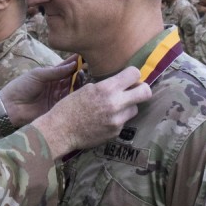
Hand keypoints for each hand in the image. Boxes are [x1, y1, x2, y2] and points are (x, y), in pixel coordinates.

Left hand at [0, 57, 82, 126]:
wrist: (11, 106)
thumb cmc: (21, 87)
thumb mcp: (38, 74)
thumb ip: (56, 71)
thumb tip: (73, 65)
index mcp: (50, 76)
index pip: (66, 67)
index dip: (75, 62)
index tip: (84, 56)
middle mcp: (56, 86)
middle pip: (72, 78)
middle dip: (79, 72)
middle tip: (86, 67)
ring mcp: (58, 97)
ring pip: (73, 89)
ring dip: (79, 83)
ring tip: (82, 76)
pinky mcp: (58, 108)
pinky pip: (69, 102)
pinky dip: (76, 96)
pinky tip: (81, 90)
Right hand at [34, 67, 150, 157]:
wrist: (60, 131)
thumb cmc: (69, 107)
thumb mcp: (87, 89)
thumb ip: (106, 85)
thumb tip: (121, 81)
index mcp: (106, 88)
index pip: (135, 73)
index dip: (133, 74)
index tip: (129, 78)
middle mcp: (115, 103)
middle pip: (146, 92)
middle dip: (142, 89)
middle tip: (135, 91)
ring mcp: (117, 120)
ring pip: (135, 109)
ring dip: (128, 107)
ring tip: (113, 108)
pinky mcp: (116, 132)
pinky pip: (124, 122)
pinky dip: (117, 120)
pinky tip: (103, 120)